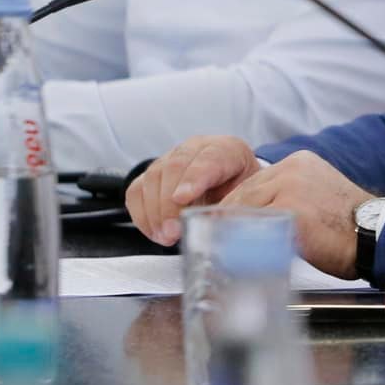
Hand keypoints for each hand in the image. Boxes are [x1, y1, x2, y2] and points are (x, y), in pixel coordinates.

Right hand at [126, 136, 260, 244]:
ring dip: (155, 212)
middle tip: (173, 232)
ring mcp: (170, 158)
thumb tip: (212, 225)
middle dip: (170, 203)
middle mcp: (196, 148)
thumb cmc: (240, 190)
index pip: (208, 159)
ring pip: (153, 177)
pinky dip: (142, 214)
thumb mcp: (247, 197)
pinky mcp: (152, 175)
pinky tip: (155, 232)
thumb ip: (231, 206)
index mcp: (226, 150)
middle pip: (175, 167)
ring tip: (166, 236)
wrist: (232, 182)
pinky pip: (136, 191)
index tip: (183, 199)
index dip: (194, 179)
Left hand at [218, 151, 370, 278]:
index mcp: (298, 162)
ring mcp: (291, 188)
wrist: (375, 236)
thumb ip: (285, 199)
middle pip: (244, 194)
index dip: (234, 206)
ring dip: (230, 230)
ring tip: (219, 249)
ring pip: (245, 209)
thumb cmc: (347, 227)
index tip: (221, 223)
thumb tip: (253, 220)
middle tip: (212, 239)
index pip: (253, 183)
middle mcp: (292, 168)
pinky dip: (242, 242)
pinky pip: (255, 227)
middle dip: (226, 219)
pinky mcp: (291, 211)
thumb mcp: (314, 200)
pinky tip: (235, 255)